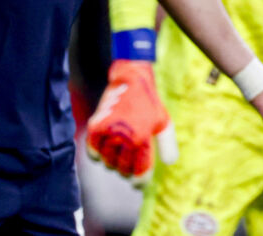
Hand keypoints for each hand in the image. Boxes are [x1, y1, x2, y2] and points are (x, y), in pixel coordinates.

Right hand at [85, 60, 176, 181]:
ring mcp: (110, 132)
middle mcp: (126, 136)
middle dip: (126, 170)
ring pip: (106, 162)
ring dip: (112, 162)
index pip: (140, 171)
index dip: (139, 180)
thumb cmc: (149, 103)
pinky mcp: (96, 126)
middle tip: (128, 166)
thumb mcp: (163, 122)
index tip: (138, 183)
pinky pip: (93, 150)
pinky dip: (97, 154)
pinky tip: (105, 149)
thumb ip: (167, 144)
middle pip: (122, 169)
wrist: (131, 79)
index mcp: (144, 137)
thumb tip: (169, 163)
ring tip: (118, 154)